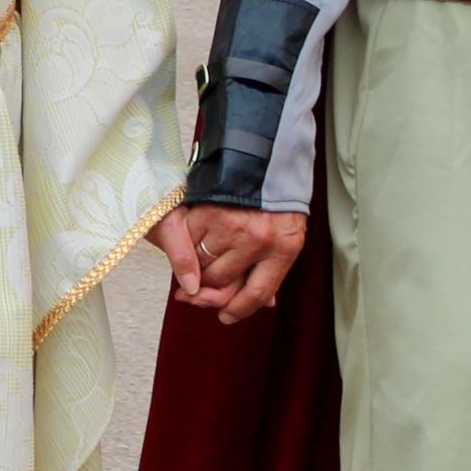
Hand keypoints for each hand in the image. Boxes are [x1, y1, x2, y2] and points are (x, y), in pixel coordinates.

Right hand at [149, 206, 309, 323]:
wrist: (262, 154)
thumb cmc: (275, 199)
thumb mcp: (285, 233)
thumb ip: (273, 268)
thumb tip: (266, 304)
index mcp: (285, 248)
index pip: (258, 293)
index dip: (238, 310)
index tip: (225, 317)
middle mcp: (259, 239)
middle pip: (223, 282)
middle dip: (209, 288)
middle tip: (199, 288)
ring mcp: (231, 226)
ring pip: (203, 266)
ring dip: (196, 267)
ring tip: (198, 257)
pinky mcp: (207, 213)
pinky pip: (187, 244)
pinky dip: (185, 246)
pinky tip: (190, 238)